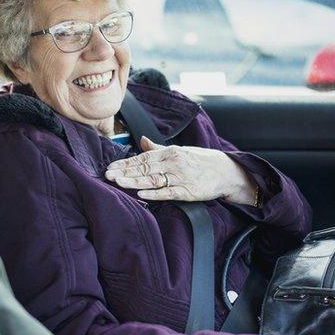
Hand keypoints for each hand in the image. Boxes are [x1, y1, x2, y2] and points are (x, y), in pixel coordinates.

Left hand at [105, 136, 254, 202]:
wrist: (226, 171)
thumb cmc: (201, 161)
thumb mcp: (179, 151)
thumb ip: (158, 148)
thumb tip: (142, 140)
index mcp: (169, 152)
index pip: (142, 158)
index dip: (125, 163)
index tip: (111, 167)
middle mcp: (173, 163)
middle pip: (144, 168)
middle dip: (124, 172)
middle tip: (108, 175)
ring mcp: (180, 177)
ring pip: (153, 180)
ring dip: (134, 181)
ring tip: (118, 183)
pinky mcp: (187, 191)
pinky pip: (168, 192)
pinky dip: (154, 193)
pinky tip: (141, 194)